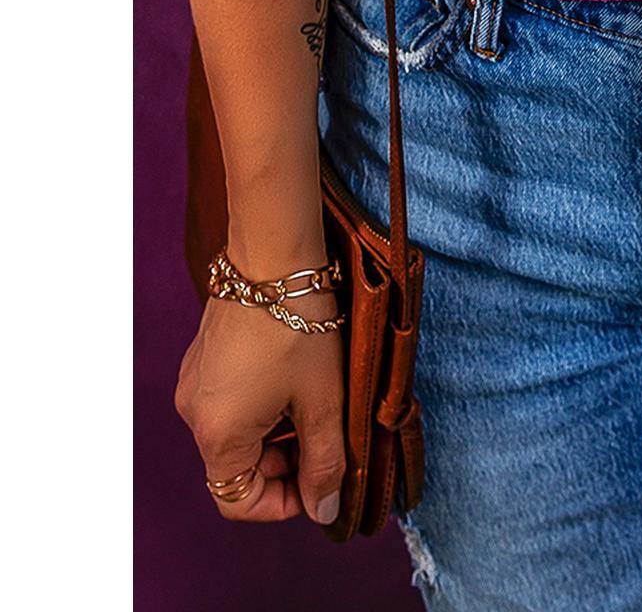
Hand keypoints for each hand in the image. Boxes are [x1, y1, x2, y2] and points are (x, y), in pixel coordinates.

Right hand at [175, 289, 346, 524]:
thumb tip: (324, 508)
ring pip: (236, 432)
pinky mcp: (203, 358)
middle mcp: (193, 414)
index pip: (237, 502)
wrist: (273, 255)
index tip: (319, 482)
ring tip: (315, 402)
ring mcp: (195, 383)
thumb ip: (324, 461)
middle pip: (237, 467)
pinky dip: (261, 404)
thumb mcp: (322, 400)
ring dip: (275, 431)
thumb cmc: (297, 326)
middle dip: (284, 464)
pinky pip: (229, 401)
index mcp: (217, 435)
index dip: (282, 503)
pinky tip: (294, 377)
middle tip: (326, 438)